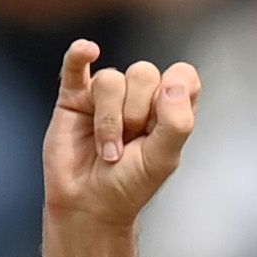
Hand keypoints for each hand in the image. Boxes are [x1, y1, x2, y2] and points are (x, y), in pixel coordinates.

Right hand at [44, 41, 200, 227]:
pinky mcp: (75, 96)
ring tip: (107, 150)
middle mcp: (138, 95)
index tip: (161, 124)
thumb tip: (172, 84)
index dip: (174, 93)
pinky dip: (80, 54)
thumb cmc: (129, 186)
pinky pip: (75, 63)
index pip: (182, 76)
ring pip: (111, 79)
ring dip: (109, 121)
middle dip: (136, 114)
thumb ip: (177, 123)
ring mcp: (106, 94)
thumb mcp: (163, 160)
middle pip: (144, 73)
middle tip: (129, 146)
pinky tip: (89, 51)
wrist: (90, 205)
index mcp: (167, 108)